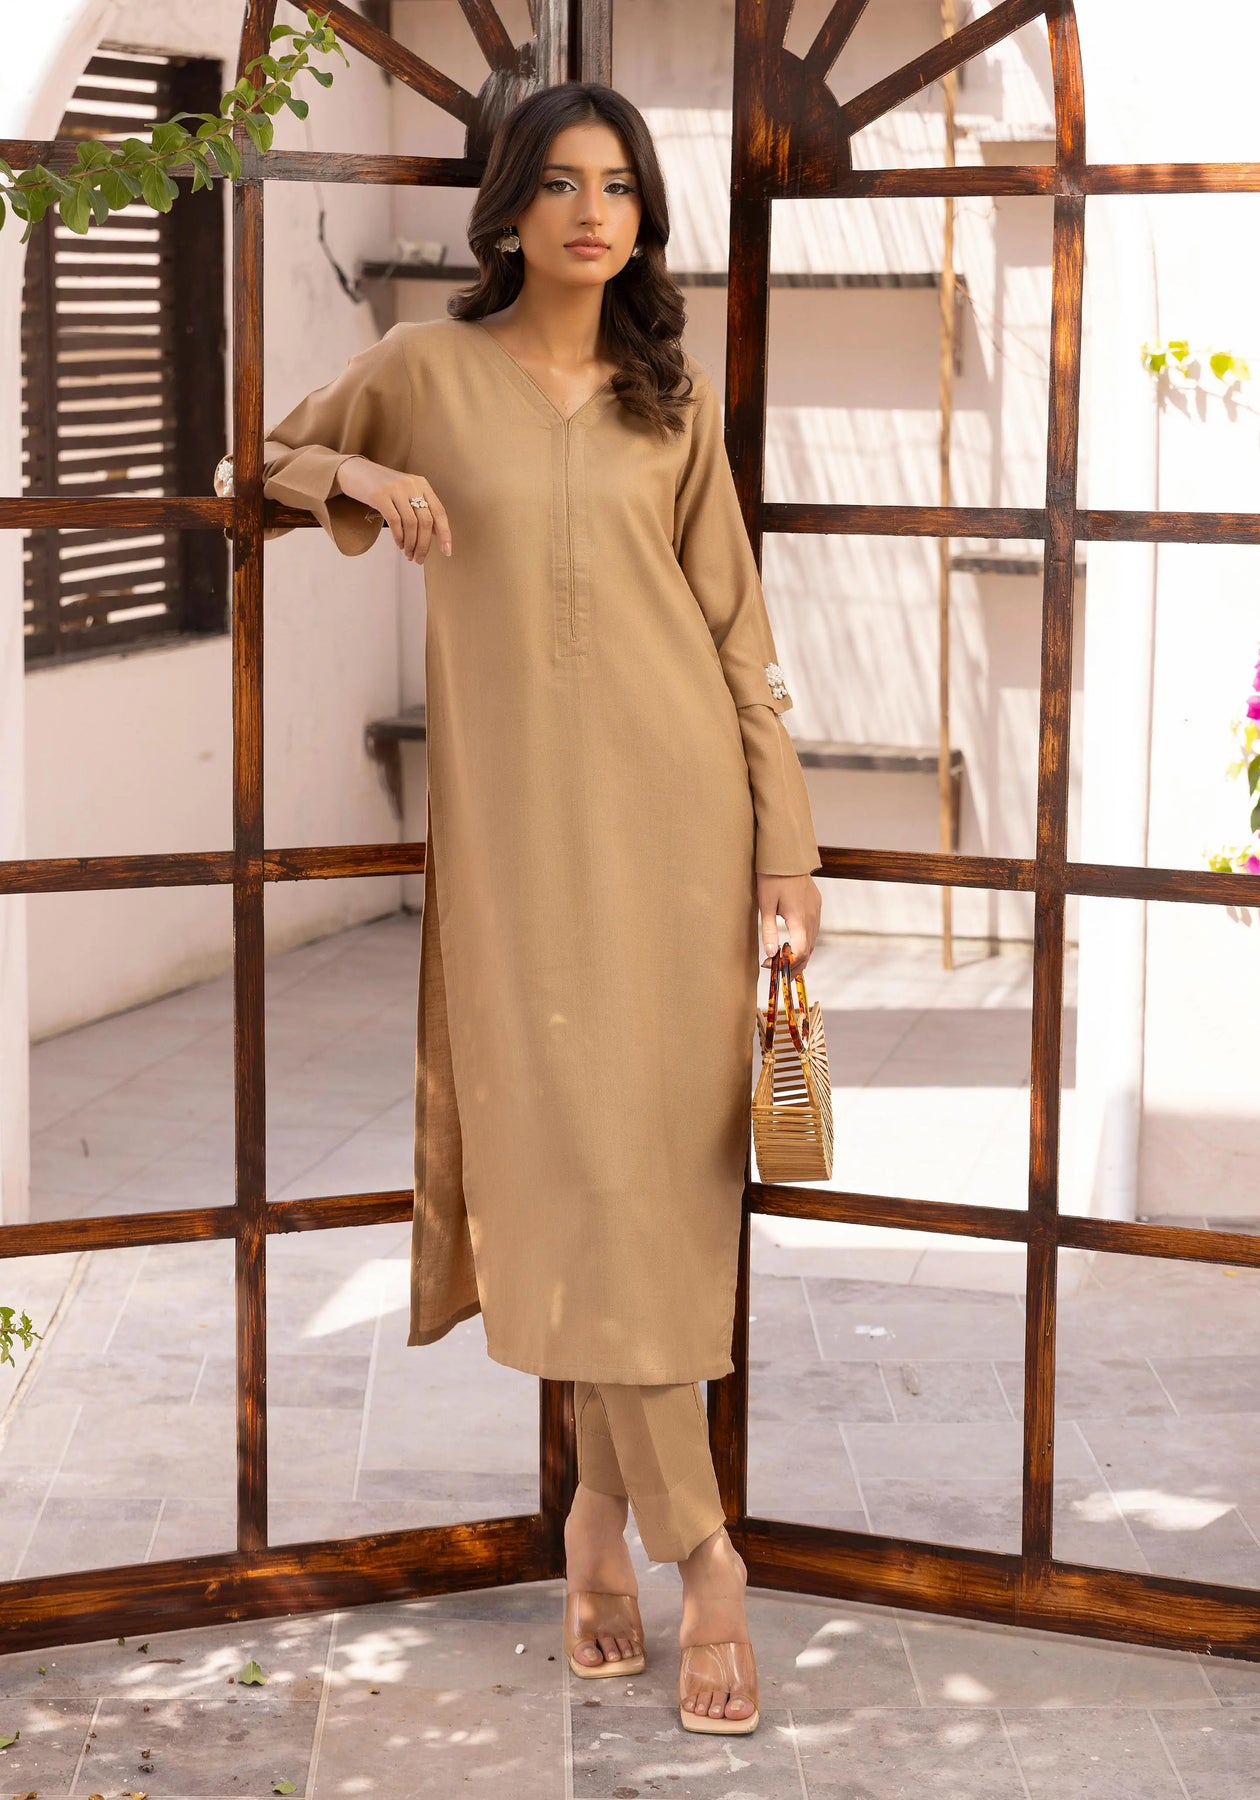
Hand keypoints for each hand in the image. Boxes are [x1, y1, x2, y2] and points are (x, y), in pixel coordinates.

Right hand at [335, 456, 452, 563]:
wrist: (354, 471)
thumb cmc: (382, 487)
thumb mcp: (405, 492)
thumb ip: (419, 509)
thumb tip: (434, 535)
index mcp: (422, 484)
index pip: (439, 512)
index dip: (445, 534)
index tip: (446, 552)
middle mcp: (412, 485)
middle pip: (426, 522)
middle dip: (424, 545)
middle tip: (419, 559)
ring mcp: (396, 489)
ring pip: (412, 524)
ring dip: (411, 544)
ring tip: (408, 554)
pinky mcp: (380, 496)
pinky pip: (395, 522)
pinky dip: (399, 537)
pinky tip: (399, 544)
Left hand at [756, 873, 820, 975]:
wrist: (787, 854)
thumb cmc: (772, 877)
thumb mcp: (765, 905)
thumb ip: (769, 931)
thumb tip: (771, 954)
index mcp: (799, 918)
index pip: (799, 952)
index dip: (786, 964)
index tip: (770, 966)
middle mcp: (812, 917)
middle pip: (808, 950)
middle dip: (794, 964)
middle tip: (778, 972)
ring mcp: (816, 911)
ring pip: (813, 942)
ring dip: (801, 955)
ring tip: (785, 964)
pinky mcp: (816, 905)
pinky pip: (814, 930)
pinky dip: (805, 942)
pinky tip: (794, 945)